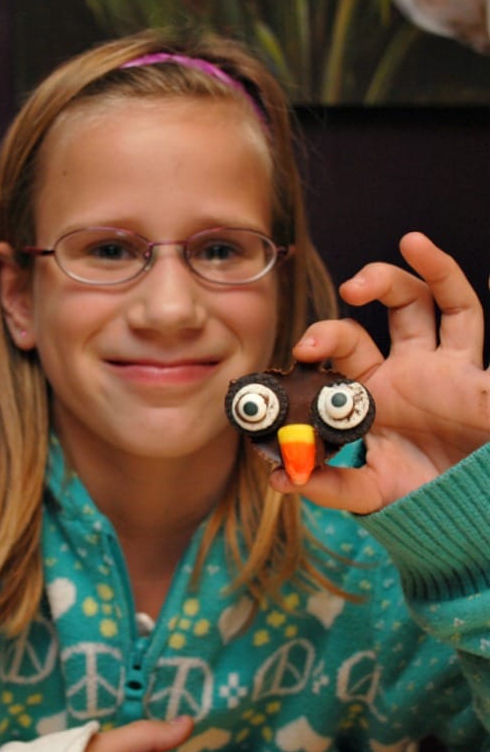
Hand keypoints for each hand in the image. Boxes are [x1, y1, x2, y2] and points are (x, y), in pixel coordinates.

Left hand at [271, 232, 488, 512]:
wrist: (469, 509)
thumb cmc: (422, 496)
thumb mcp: (372, 492)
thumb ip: (330, 485)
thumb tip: (281, 477)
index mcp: (376, 391)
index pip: (345, 349)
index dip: (323, 340)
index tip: (303, 349)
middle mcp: (409, 369)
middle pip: (387, 311)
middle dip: (367, 289)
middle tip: (348, 290)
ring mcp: (445, 366)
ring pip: (430, 300)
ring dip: (414, 268)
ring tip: (407, 242)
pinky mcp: (478, 376)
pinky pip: (467, 316)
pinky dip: (448, 279)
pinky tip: (425, 251)